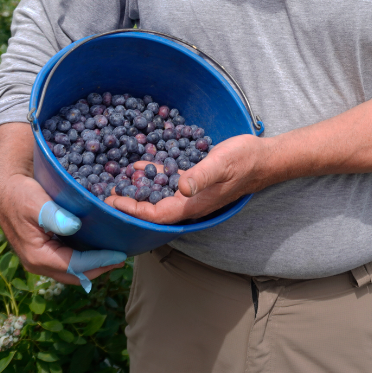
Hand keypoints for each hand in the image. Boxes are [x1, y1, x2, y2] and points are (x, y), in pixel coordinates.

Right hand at [0, 123, 125, 290]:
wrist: (5, 188)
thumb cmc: (20, 194)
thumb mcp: (36, 202)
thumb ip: (54, 216)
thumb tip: (73, 227)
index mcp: (37, 256)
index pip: (75, 266)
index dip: (99, 261)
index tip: (120, 255)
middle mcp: (38, 264)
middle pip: (75, 275)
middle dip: (100, 269)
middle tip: (122, 259)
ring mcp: (40, 259)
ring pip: (72, 271)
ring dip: (93, 265)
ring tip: (114, 255)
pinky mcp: (44, 251)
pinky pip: (67, 261)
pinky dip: (85, 258)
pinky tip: (98, 248)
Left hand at [105, 134, 268, 224]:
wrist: (265, 157)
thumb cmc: (244, 160)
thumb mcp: (221, 164)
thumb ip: (201, 176)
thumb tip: (181, 187)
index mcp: (193, 204)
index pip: (156, 214)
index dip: (133, 210)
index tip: (112, 202)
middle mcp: (190, 202)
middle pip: (153, 209)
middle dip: (130, 202)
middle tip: (106, 193)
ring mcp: (193, 193)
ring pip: (159, 196)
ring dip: (139, 189)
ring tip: (116, 180)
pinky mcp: (195, 180)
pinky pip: (169, 182)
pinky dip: (153, 174)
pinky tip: (140, 164)